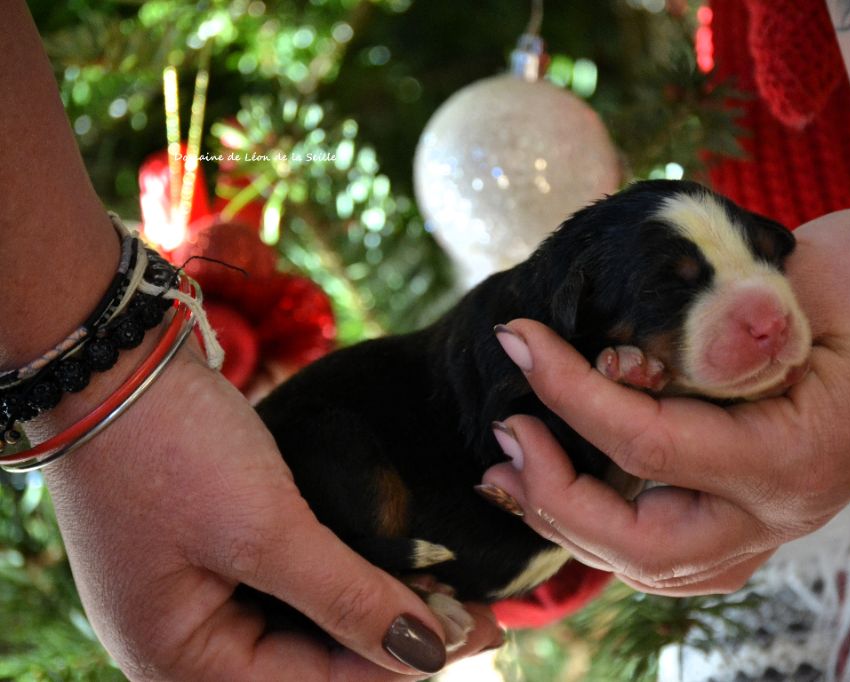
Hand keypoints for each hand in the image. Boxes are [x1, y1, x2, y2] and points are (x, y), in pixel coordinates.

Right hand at [42, 341, 501, 680]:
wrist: (112, 362)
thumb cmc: (170, 447)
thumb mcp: (264, 529)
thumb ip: (344, 598)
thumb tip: (425, 654)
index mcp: (178, 663)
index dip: (399, 664)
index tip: (479, 635)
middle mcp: (186, 646)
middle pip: (311, 668)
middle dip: (392, 644)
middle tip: (478, 621)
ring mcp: (199, 599)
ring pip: (306, 632)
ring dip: (375, 614)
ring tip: (452, 599)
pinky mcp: (215, 556)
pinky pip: (290, 591)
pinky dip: (343, 584)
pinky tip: (394, 572)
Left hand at [482, 207, 849, 595]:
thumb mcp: (792, 290)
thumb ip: (702, 336)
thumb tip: (603, 357)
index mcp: (798, 459)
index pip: (649, 444)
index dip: (570, 389)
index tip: (519, 337)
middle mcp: (784, 509)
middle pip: (642, 547)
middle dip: (556, 494)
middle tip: (504, 432)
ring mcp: (774, 516)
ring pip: (653, 562)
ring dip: (573, 520)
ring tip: (510, 467)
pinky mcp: (759, 500)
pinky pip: (673, 544)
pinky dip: (611, 522)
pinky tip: (565, 486)